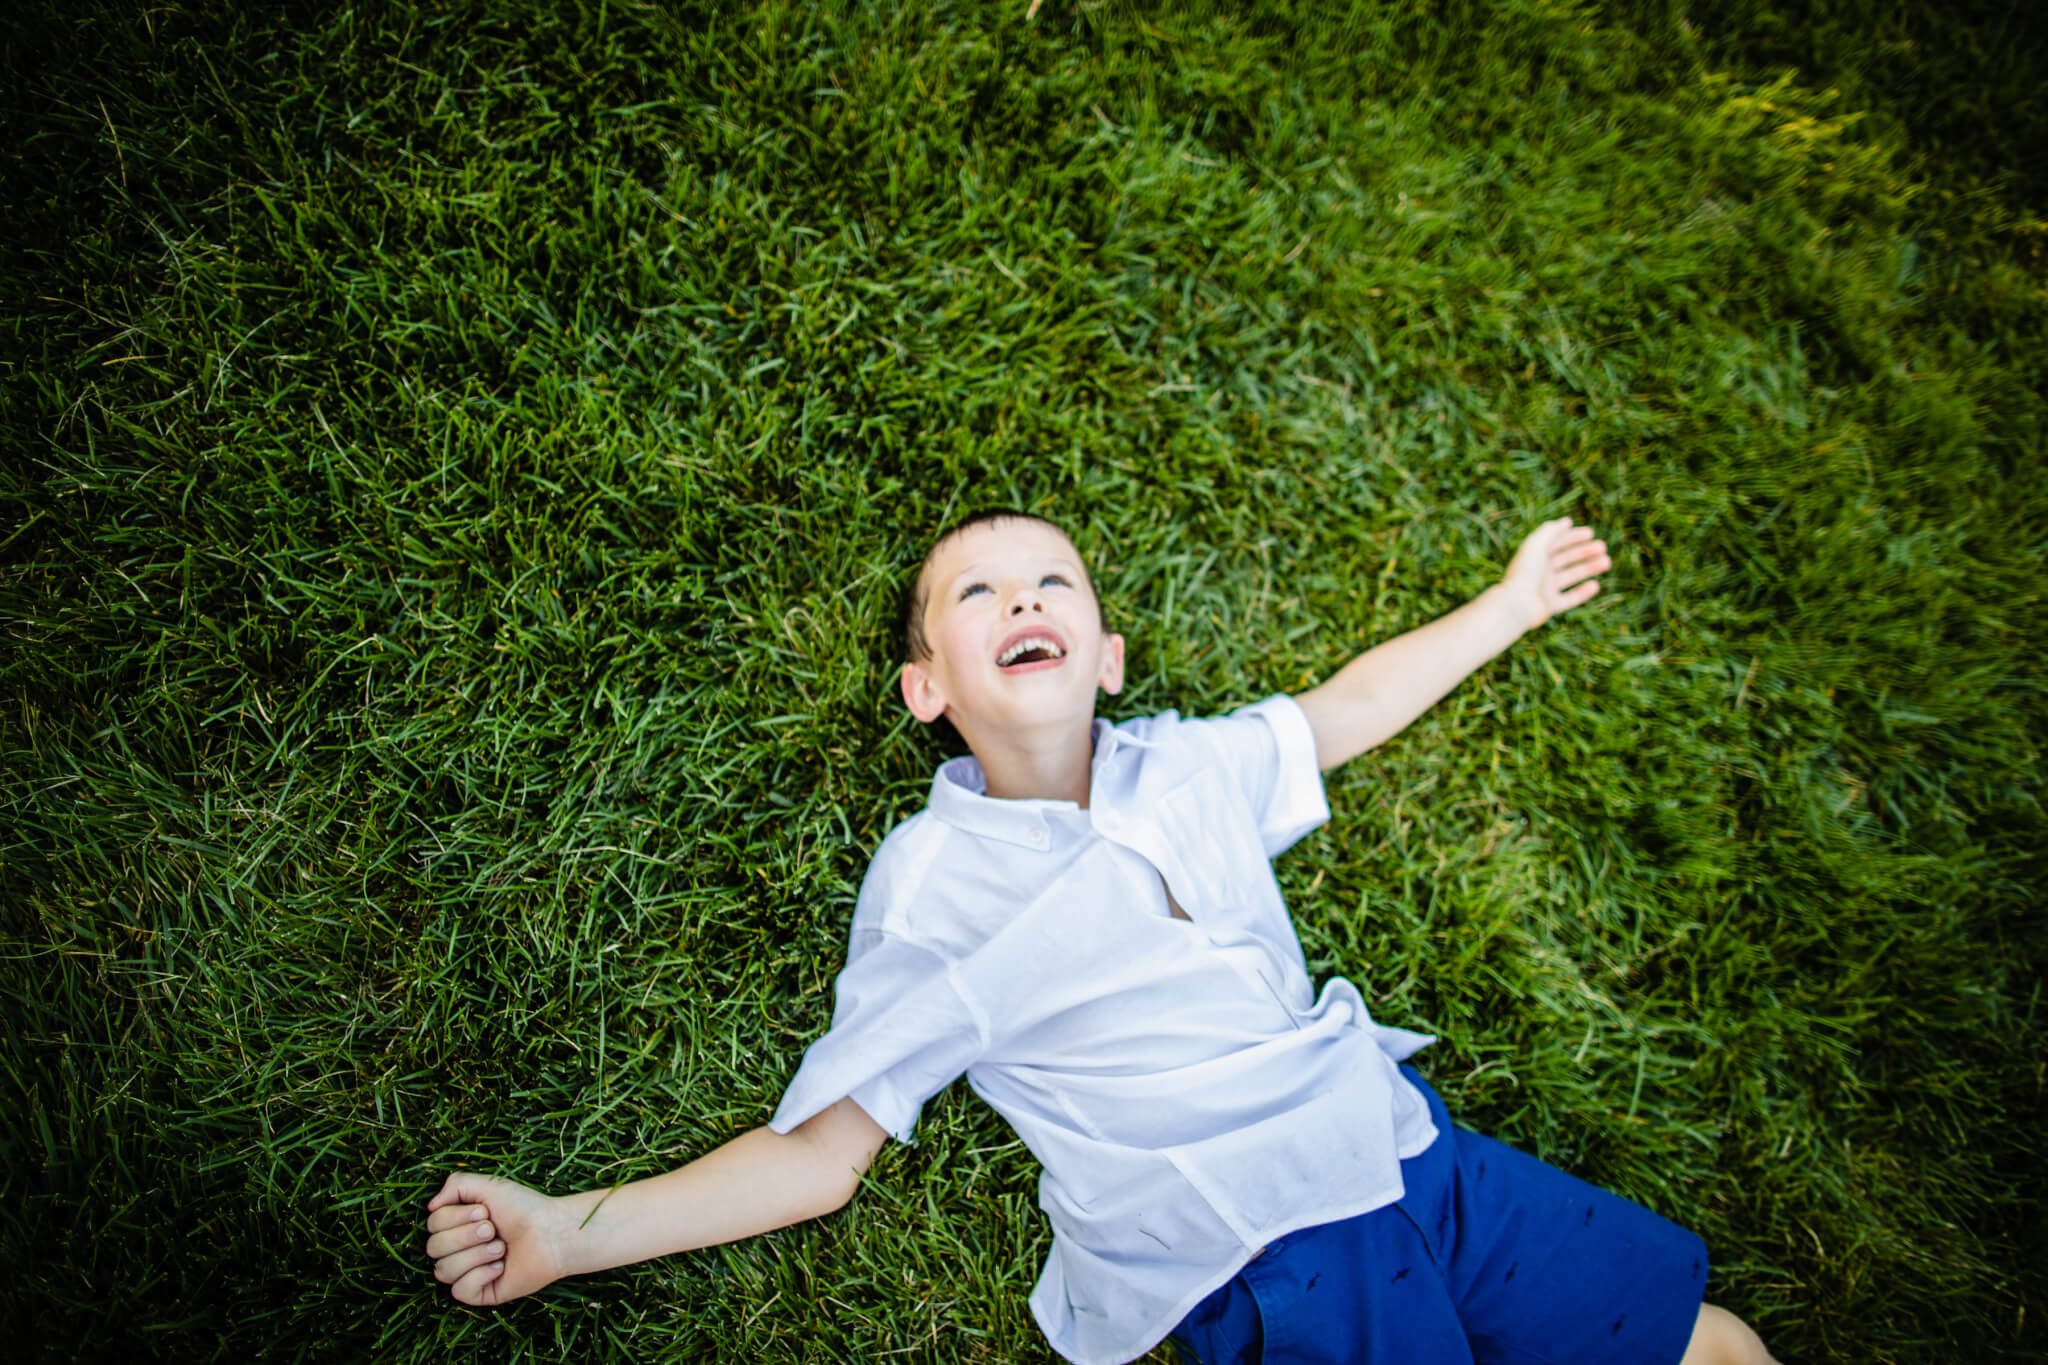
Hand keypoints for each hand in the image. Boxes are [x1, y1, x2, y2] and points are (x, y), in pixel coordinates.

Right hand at [424, 1171, 565, 1306]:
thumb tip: (430, 1206)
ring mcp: (468, 1272)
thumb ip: (456, 1185)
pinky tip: (500, 1267)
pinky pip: (460, 1291)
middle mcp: (459, 1249)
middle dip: (465, 1236)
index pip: (432, 1224)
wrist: (553, 1233)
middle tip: (494, 1229)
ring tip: (501, 1248)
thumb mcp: (489, 1186)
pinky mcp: (480, 1293)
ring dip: (475, 1255)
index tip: (484, 1211)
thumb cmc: (524, 1208)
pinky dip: (480, 1276)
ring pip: (444, 1270)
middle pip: (433, 1248)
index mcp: (458, 1224)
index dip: (455, 1218)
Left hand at [1499, 517, 1611, 631]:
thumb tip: (1567, 521)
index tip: (1591, 533)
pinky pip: (1569, 598)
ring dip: (1589, 568)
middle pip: (1566, 559)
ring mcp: (1545, 589)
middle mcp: (1540, 571)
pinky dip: (1583, 592)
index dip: (1572, 537)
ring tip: (1606, 562)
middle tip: (1602, 547)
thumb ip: (1551, 531)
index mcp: (1534, 556)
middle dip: (1584, 552)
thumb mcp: (1536, 545)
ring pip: (1571, 576)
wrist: (1516, 604)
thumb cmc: (1525, 572)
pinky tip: (1596, 585)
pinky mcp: (1550, 605)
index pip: (1556, 543)